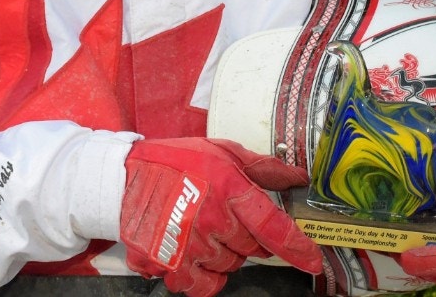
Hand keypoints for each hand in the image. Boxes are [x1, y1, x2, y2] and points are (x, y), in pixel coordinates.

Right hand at [120, 137, 322, 296]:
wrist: (123, 180)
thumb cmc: (175, 163)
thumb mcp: (221, 152)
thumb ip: (262, 168)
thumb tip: (297, 176)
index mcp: (227, 188)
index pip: (271, 226)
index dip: (296, 246)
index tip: (312, 259)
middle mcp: (210, 219)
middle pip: (251, 248)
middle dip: (247, 237)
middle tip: (227, 217)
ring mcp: (189, 245)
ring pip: (229, 266)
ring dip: (225, 253)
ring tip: (203, 228)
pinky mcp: (168, 265)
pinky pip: (204, 285)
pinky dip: (205, 275)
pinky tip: (195, 254)